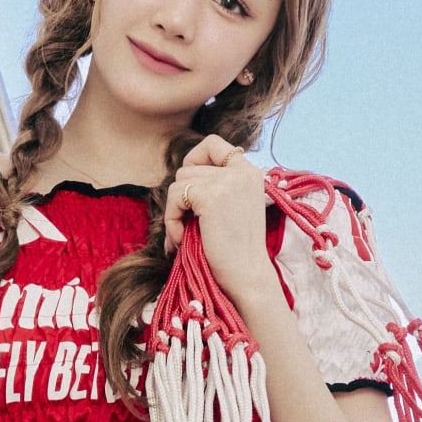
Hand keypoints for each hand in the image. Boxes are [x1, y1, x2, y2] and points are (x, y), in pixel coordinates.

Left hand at [163, 138, 272, 312]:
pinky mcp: (211, 196)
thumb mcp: (234, 208)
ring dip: (174, 212)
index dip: (195, 159)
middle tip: (183, 227)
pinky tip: (181, 240)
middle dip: (180, 198)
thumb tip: (182, 175)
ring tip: (182, 237)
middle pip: (189, 168)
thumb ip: (217, 186)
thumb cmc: (237, 252)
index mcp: (250, 172)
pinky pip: (175, 197)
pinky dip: (171, 220)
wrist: (248, 277)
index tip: (191, 189)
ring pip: (179, 182)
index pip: (213, 143)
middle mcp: (242, 171)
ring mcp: (228, 181)